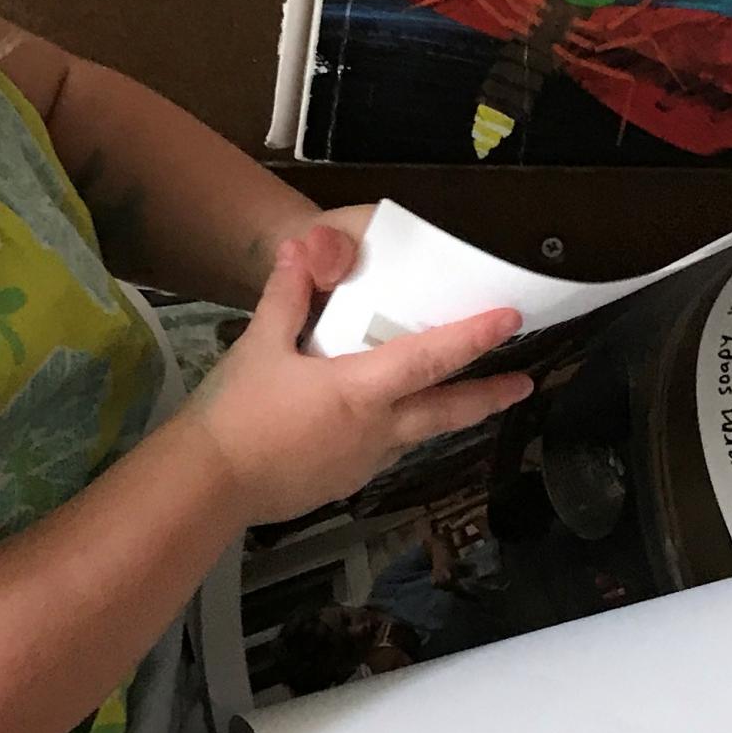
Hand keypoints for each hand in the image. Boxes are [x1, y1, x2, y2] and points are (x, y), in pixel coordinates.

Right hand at [184, 225, 530, 527]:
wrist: (207, 484)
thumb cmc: (237, 413)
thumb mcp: (260, 345)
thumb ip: (286, 296)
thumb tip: (300, 248)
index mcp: (362, 390)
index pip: (432, 358)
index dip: (475, 337)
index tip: (511, 321)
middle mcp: (377, 430)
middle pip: (447, 410)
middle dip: (488, 394)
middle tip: (524, 383)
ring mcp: (364, 462)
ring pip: (418, 434)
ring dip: (443, 416)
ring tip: (460, 401)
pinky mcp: (345, 483)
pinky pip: (384, 453)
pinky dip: (397, 434)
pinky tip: (384, 427)